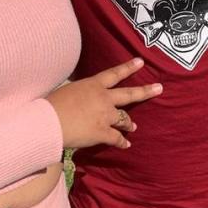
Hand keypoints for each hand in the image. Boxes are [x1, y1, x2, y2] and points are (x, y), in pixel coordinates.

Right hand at [46, 58, 162, 149]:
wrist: (49, 121)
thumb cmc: (53, 104)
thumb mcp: (69, 90)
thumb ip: (82, 92)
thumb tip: (83, 98)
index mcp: (93, 85)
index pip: (114, 73)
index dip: (128, 67)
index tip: (141, 62)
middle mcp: (103, 98)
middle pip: (129, 94)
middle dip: (145, 91)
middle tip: (159, 88)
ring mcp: (105, 115)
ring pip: (124, 119)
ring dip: (130, 123)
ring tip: (134, 127)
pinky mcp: (103, 132)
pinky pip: (117, 138)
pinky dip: (122, 142)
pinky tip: (126, 145)